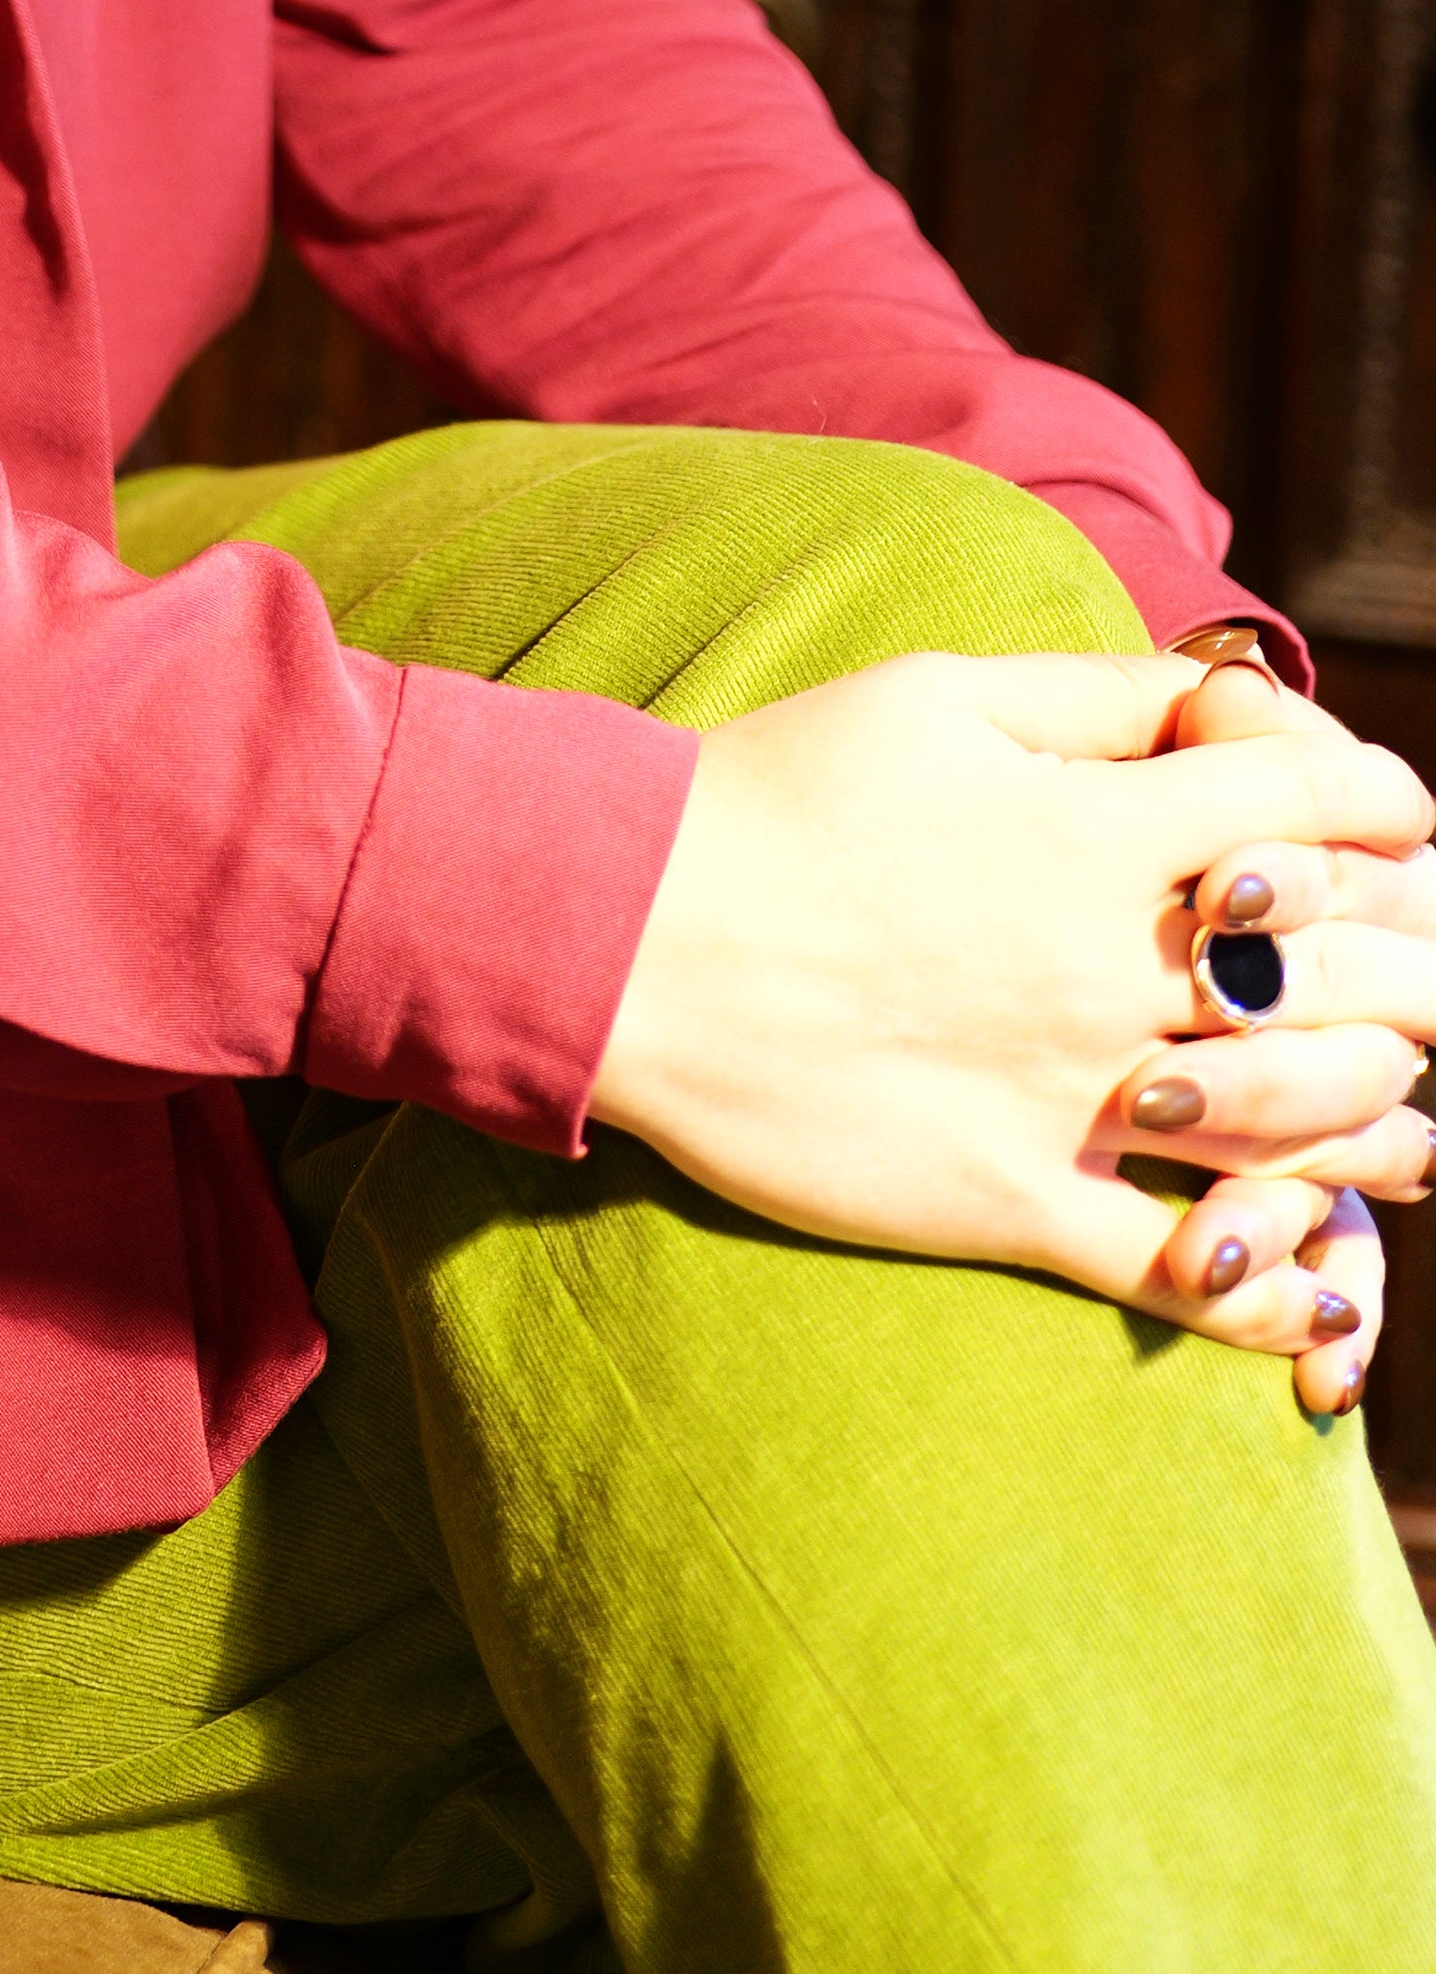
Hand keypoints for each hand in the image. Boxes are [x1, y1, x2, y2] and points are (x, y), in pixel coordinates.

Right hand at [588, 649, 1431, 1408]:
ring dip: (1388, 1117)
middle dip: (1418, 964)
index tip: (1400, 815)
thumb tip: (1218, 700)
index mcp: (1097, 832)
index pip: (1317, 805)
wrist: (625, 934)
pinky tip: (1317, 1283)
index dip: (1384, 801)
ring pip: (1308, 1128)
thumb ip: (1094, 697)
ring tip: (1410, 1114)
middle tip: (1421, 966)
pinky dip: (1277, 1288)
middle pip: (1349, 973)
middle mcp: (1112, 970)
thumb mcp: (931, 694)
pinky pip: (1188, 1274)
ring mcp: (1073, 1098)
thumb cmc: (772, 794)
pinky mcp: (1016, 1204)